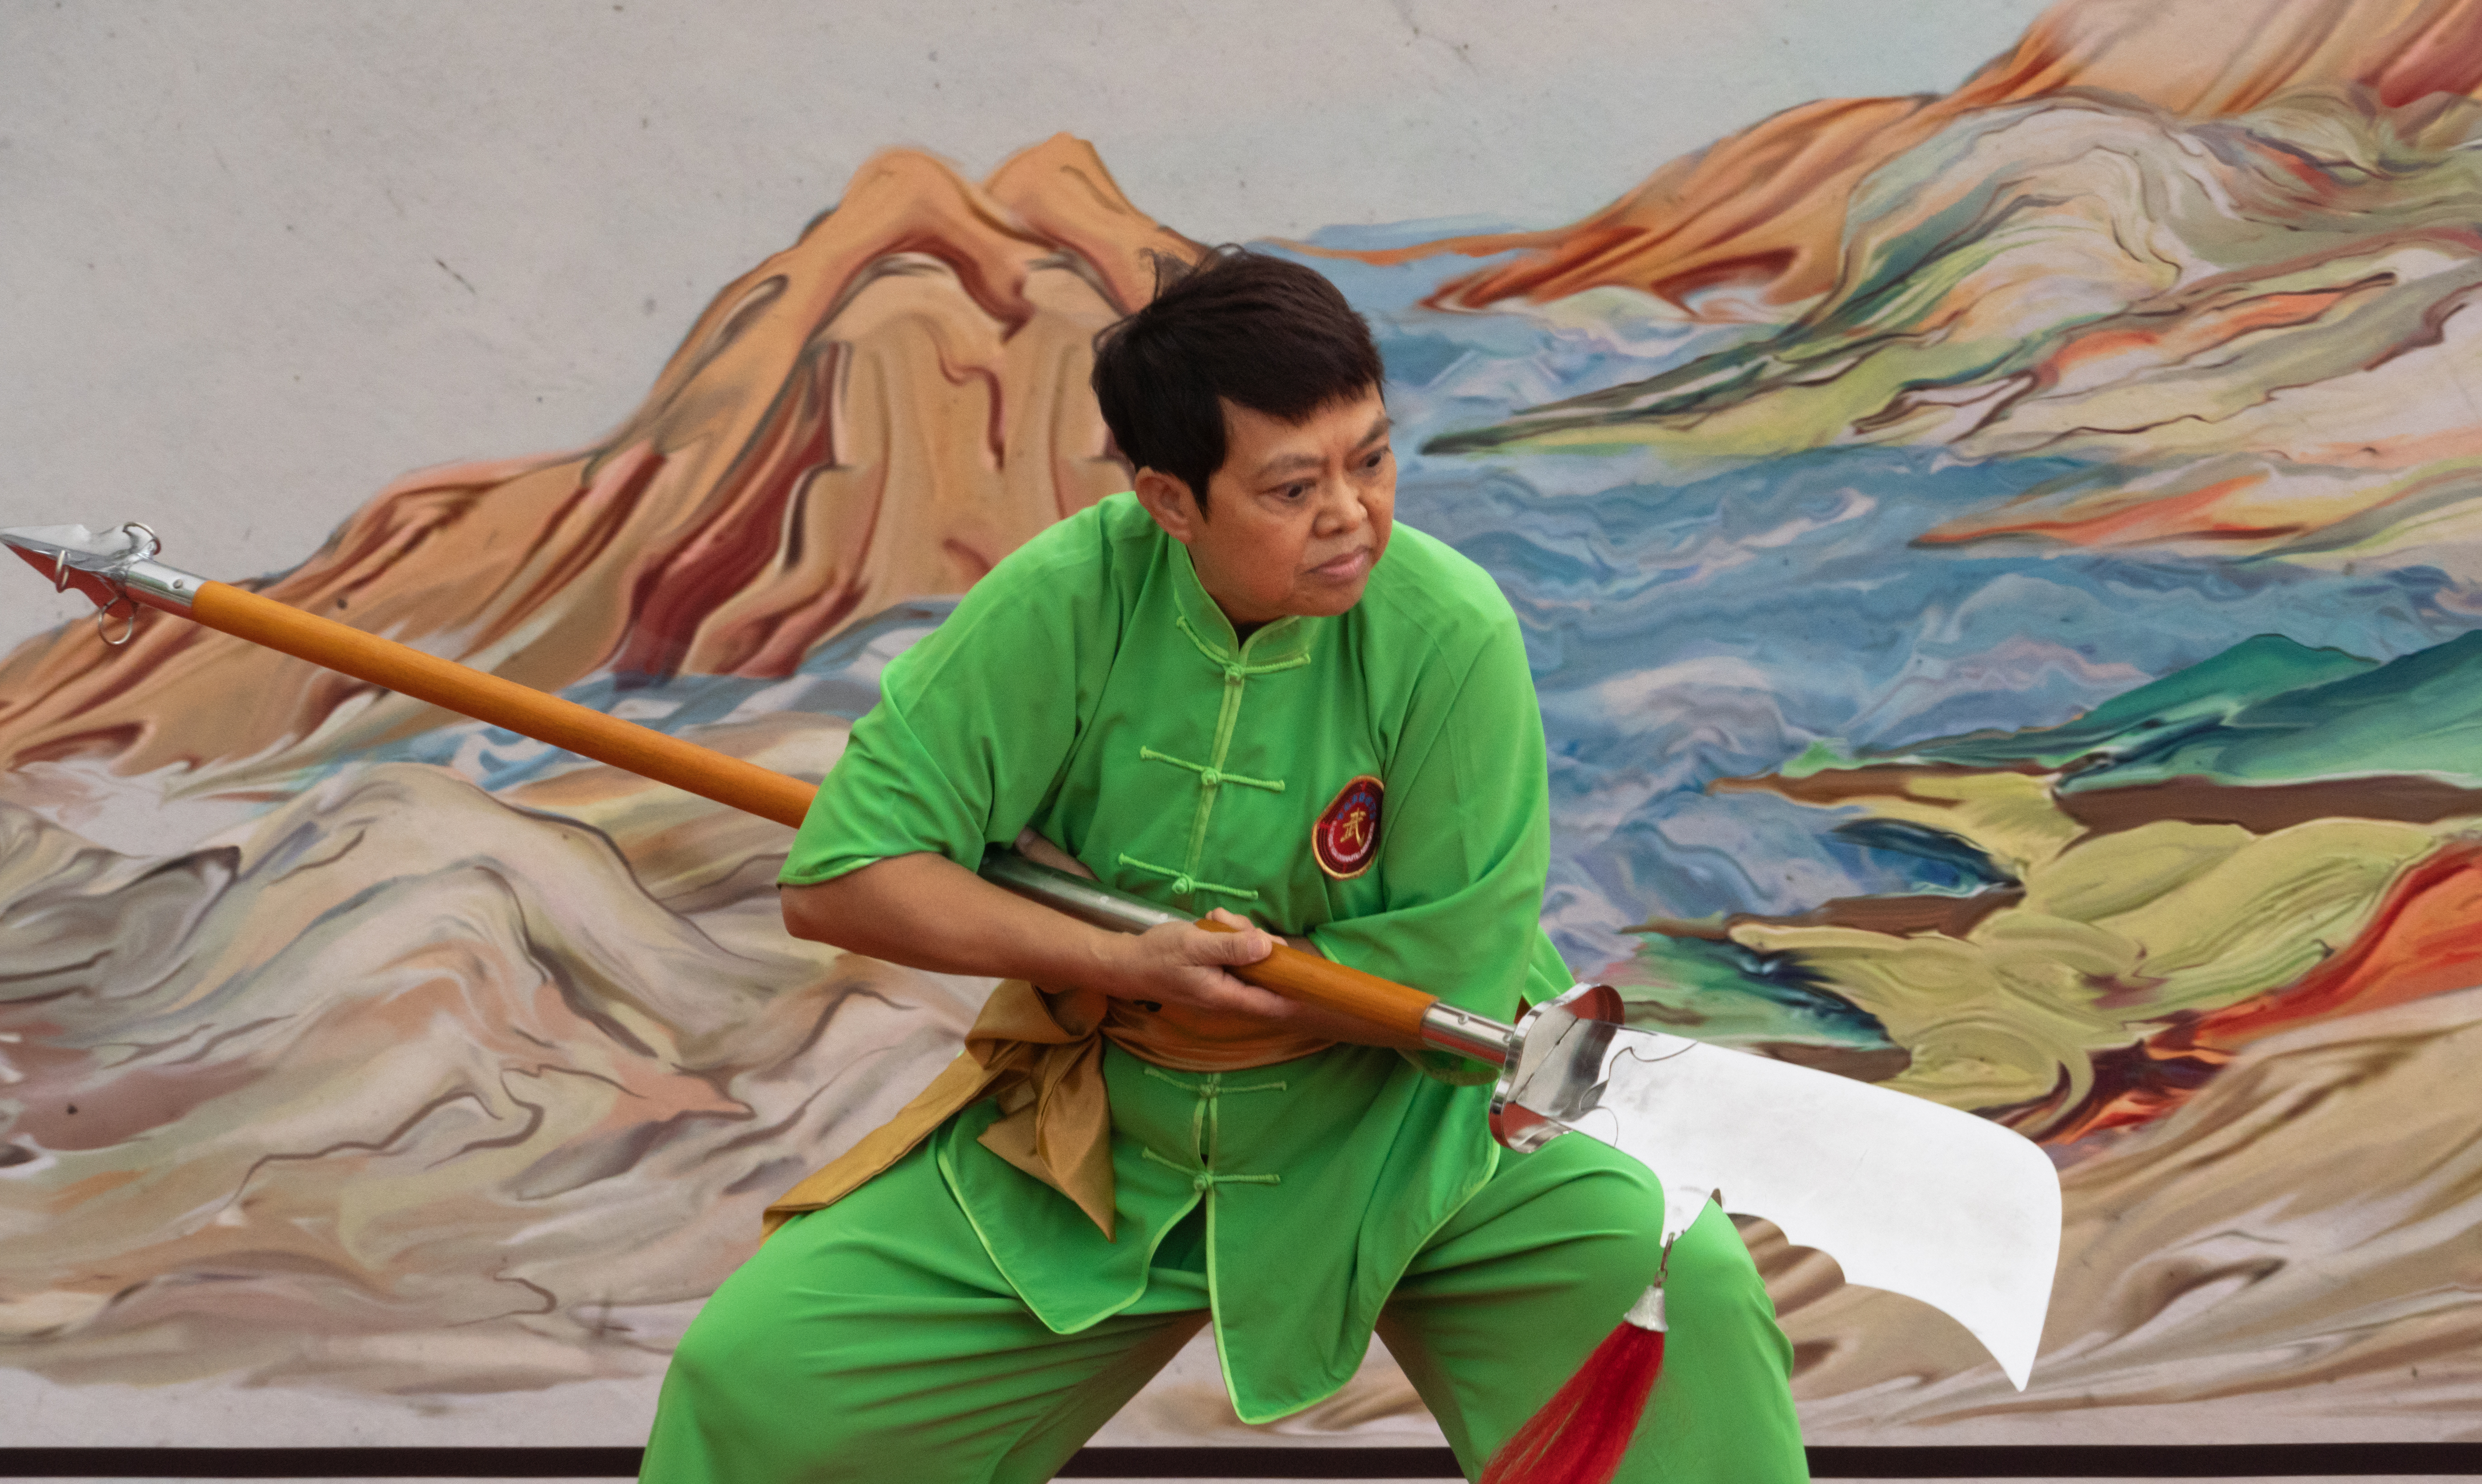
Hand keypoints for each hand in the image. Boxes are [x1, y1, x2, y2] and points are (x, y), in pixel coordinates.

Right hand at [1098, 907, 1295, 1018]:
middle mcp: (1227, 996)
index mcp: (1226, 996)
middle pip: (1263, 973)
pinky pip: (1233, 954)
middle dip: (1258, 943)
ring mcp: (1220, 984)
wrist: (1124, 963)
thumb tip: (1267, 947)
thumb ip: (1231, 948)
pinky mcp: (1213, 972)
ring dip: (1239, 934)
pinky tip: (1211, 922)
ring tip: (1216, 918)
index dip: (1297, 992)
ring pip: (1249, 958)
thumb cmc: (1157, 955)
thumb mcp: (1195, 944)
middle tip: (1232, 923)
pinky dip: (1226, 935)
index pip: (1273, 1004)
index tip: (1314, 974)